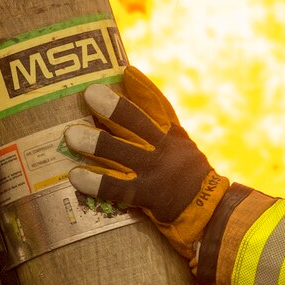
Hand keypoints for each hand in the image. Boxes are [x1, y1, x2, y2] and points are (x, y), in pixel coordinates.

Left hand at [64, 69, 228, 259]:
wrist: (213, 213)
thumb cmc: (188, 177)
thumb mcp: (182, 147)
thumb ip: (161, 126)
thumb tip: (133, 97)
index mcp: (172, 136)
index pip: (158, 107)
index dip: (142, 89)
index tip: (125, 71)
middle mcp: (165, 150)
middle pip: (138, 124)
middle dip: (114, 108)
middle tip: (89, 93)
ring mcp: (156, 172)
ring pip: (123, 153)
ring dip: (96, 143)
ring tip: (70, 135)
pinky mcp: (148, 196)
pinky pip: (117, 188)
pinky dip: (95, 182)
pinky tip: (75, 176)